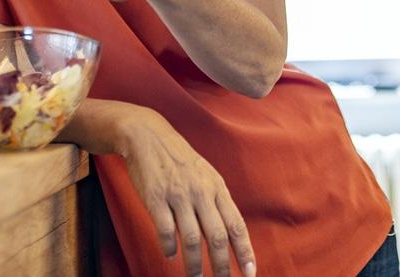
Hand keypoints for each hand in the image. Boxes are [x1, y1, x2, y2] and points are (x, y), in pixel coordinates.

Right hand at [120, 108, 256, 276]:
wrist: (148, 136)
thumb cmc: (180, 160)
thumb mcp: (206, 175)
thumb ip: (216, 202)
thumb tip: (229, 234)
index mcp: (217, 187)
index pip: (236, 225)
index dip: (245, 251)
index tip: (250, 272)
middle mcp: (201, 192)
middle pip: (217, 236)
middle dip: (222, 266)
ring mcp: (178, 195)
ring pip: (192, 238)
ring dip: (194, 264)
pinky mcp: (156, 197)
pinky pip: (166, 229)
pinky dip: (169, 246)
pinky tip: (170, 254)